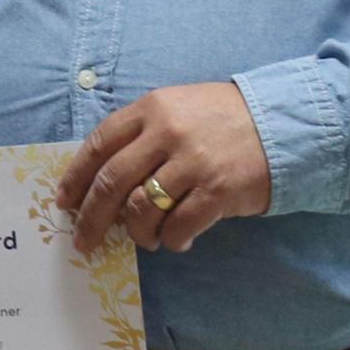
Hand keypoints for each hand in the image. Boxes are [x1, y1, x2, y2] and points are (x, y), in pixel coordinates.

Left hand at [58, 80, 272, 254]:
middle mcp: (167, 132)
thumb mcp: (177, 109)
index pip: (98, 145)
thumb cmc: (223, 120)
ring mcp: (193, 162)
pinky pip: (179, 225)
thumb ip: (141, 135)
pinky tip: (177, 240)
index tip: (64, 202)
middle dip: (92, 218)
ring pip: (142, 209)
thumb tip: (101, 180)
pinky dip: (172, 239)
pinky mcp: (218, 190)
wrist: (284, 124)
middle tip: (84, 241)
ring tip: (146, 239)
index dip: (75, 178)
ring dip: (137, 232)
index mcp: (151, 109)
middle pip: (111, 182)